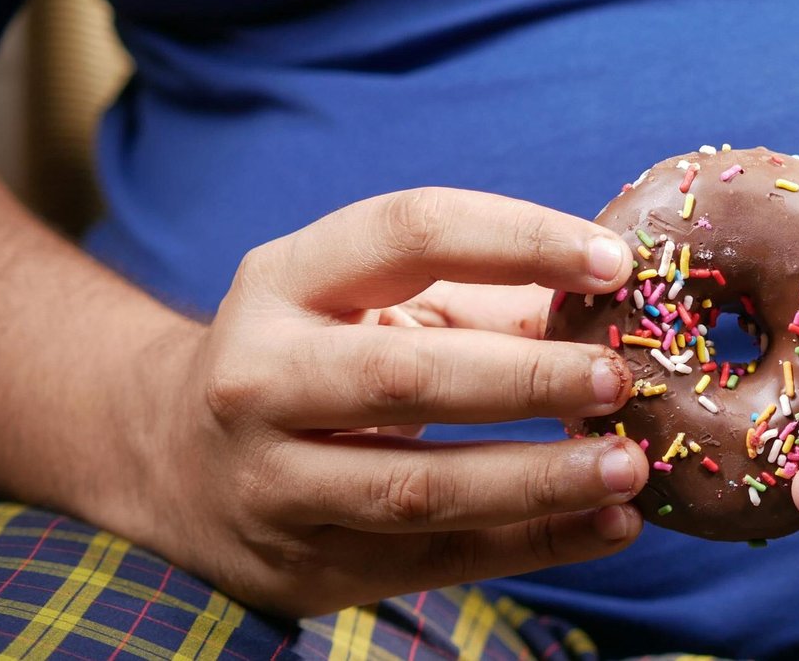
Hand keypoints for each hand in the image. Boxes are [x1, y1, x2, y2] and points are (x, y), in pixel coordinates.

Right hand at [116, 188, 647, 616]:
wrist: (169, 462)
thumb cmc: (310, 357)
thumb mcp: (365, 302)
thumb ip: (481, 302)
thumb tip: (612, 310)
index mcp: (286, 280)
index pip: (410, 233)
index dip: (518, 241)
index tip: (614, 263)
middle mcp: (260, 378)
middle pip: (404, 377)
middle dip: (524, 378)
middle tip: (618, 380)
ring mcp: (273, 482)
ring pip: (418, 487)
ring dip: (538, 480)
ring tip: (629, 468)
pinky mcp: (307, 565)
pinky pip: (437, 558)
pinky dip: (535, 545)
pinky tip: (608, 527)